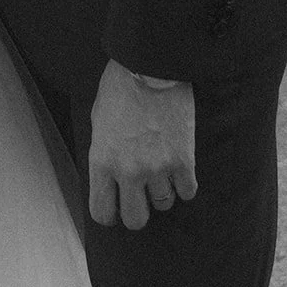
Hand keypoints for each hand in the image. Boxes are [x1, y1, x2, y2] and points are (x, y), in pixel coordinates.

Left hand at [88, 59, 196, 229]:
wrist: (150, 66)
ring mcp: (158, 168)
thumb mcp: (98, 120)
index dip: (109, 213)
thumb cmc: (120, 87)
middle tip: (140, 197)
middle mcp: (129, 171)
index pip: (102, 212)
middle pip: (135, 219)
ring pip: (163, 205)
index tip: (114, 208)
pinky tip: (179, 170)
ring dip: (162, 193)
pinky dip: (184, 184)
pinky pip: (187, 192)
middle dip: (137, 211)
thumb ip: (104, 152)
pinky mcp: (184, 161)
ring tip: (160, 173)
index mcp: (102, 161)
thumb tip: (109, 173)